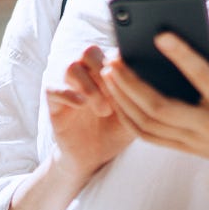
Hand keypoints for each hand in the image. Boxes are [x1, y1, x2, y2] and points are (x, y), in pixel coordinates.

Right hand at [45, 45, 136, 177]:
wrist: (92, 157)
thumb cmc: (115, 131)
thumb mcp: (134, 113)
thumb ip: (141, 94)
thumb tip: (155, 79)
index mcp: (104, 69)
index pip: (110, 51)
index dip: (121, 64)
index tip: (133, 83)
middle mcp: (84, 71)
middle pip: (89, 51)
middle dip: (105, 73)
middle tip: (117, 97)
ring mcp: (66, 84)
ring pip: (71, 66)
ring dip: (90, 87)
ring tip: (103, 110)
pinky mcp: (52, 100)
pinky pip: (54, 88)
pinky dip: (70, 95)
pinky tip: (83, 107)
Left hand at [101, 32, 208, 195]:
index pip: (202, 77)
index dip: (181, 55)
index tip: (160, 34)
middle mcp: (207, 126)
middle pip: (160, 107)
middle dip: (131, 83)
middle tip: (114, 58)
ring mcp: (193, 141)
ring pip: (148, 124)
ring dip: (123, 98)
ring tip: (108, 74)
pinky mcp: (184, 149)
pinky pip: (148, 137)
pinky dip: (128, 118)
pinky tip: (116, 98)